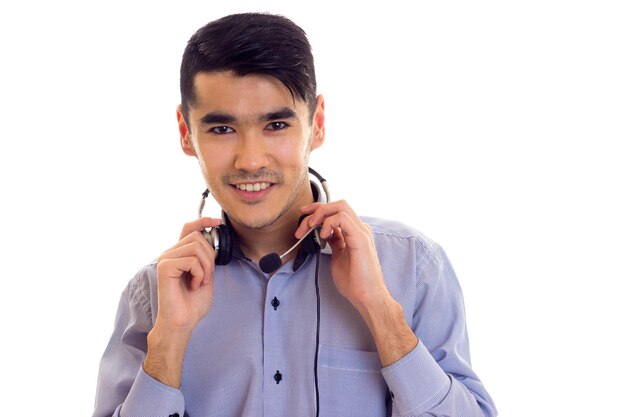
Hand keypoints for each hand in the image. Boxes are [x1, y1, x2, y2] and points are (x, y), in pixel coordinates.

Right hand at [144, 217, 220, 386]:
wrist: (183, 322)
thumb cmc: (193, 303)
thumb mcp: (206, 274)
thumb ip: (206, 257)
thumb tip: (211, 238)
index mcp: (179, 254)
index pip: (189, 228)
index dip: (203, 221)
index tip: (218, 222)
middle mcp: (170, 254)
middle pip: (197, 237)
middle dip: (210, 256)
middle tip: (206, 276)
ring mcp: (166, 259)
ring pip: (196, 247)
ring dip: (206, 267)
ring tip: (200, 282)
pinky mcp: (165, 267)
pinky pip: (191, 260)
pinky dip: (199, 273)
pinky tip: (193, 285)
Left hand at [295, 200, 389, 309]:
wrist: (367, 297)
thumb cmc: (355, 282)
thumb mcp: (338, 257)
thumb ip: (334, 242)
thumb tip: (326, 233)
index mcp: (355, 232)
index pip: (336, 211)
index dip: (318, 209)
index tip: (303, 216)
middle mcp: (360, 229)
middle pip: (337, 204)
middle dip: (316, 209)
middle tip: (302, 223)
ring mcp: (361, 232)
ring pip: (340, 206)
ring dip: (320, 214)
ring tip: (310, 228)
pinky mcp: (361, 239)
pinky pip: (343, 218)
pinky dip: (329, 222)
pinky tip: (323, 234)